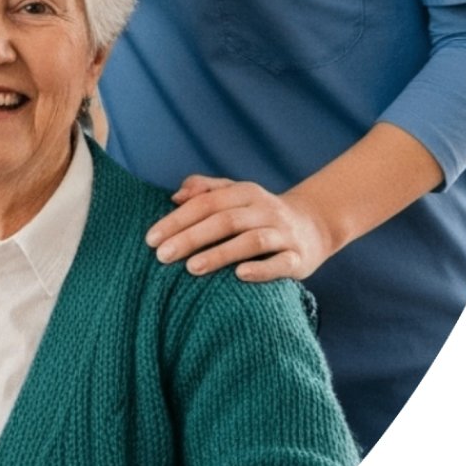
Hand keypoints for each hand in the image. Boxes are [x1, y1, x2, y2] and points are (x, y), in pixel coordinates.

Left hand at [147, 175, 333, 281]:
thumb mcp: (234, 194)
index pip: (205, 203)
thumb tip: (175, 196)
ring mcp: (283, 234)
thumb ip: (204, 190)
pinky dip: (261, 269)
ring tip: (191, 268)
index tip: (151, 239)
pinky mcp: (299, 258)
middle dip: (191, 238)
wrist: (314, 226)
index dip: (177, 220)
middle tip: (162, 256)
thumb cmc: (259, 213)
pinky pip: (281, 263)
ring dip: (220, 254)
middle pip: (224, 221)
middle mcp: (264, 210)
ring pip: (251, 241)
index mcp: (244, 193)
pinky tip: (240, 276)